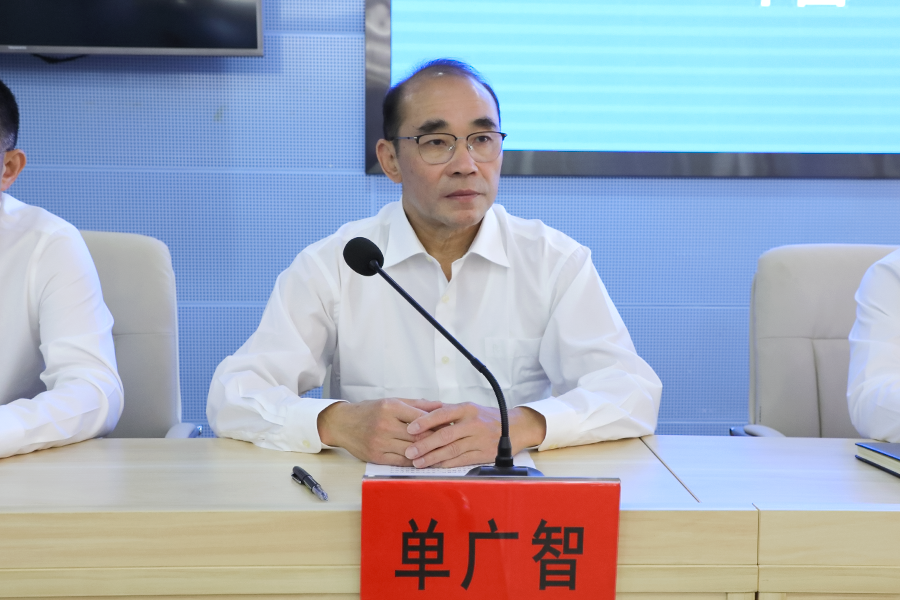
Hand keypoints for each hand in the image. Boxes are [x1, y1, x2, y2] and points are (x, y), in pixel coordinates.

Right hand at [316, 398, 441, 465]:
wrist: (342, 424)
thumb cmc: (369, 411)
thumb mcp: (391, 402)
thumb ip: (417, 404)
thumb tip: (441, 405)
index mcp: (390, 408)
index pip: (420, 418)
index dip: (437, 424)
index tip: (448, 427)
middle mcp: (385, 425)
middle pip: (418, 436)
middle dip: (435, 439)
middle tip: (449, 441)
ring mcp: (380, 442)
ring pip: (411, 450)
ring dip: (427, 453)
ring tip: (440, 452)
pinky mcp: (376, 457)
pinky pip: (401, 461)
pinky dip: (414, 461)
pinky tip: (423, 459)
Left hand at [403, 404, 546, 467]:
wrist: (515, 428)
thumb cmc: (486, 417)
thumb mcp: (468, 408)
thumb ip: (446, 411)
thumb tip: (421, 411)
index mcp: (467, 409)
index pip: (442, 414)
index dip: (425, 422)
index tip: (410, 429)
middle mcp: (473, 424)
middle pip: (445, 435)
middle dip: (425, 444)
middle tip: (409, 451)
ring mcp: (479, 440)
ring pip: (452, 450)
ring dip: (432, 457)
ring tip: (417, 462)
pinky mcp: (483, 455)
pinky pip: (461, 461)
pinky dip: (446, 464)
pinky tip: (434, 466)